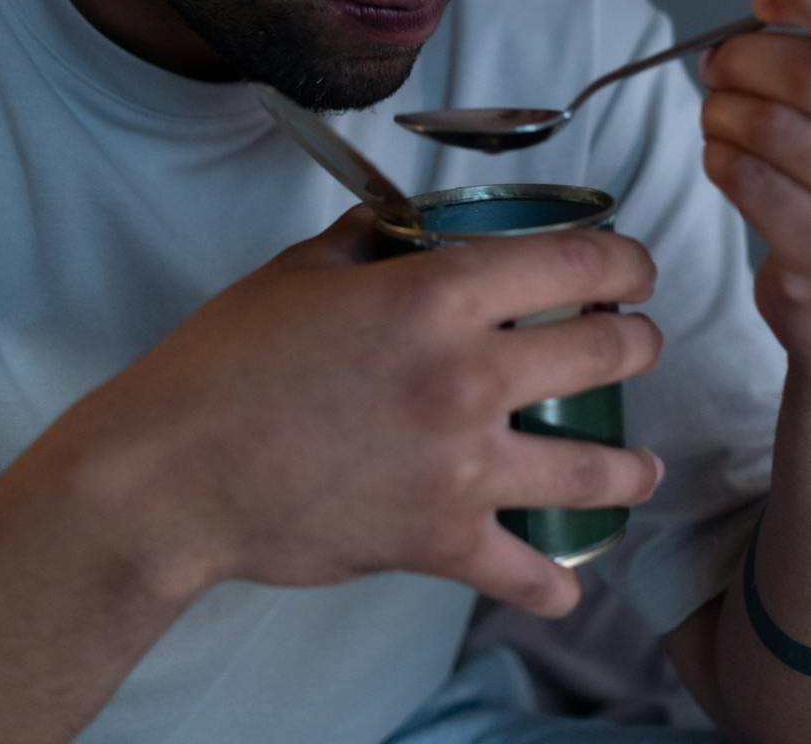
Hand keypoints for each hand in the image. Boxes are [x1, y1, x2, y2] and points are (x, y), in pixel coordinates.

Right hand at [51, 207, 664, 618]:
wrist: (170, 473)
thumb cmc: (224, 362)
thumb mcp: (302, 270)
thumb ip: (373, 239)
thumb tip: (411, 225)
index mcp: (440, 294)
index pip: (577, 261)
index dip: (625, 259)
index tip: (633, 268)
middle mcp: (471, 375)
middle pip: (610, 351)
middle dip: (640, 343)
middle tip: (635, 345)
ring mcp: (463, 465)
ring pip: (598, 468)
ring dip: (631, 465)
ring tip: (640, 466)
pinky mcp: (440, 540)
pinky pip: (527, 574)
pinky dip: (553, 584)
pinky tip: (565, 581)